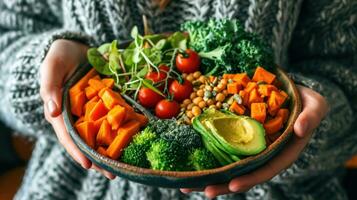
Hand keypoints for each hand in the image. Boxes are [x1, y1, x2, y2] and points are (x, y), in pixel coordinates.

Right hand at [40, 39, 115, 178]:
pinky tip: (132, 140)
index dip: (77, 152)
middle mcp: (76, 116)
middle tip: (113, 173)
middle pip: (86, 142)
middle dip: (97, 159)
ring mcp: (90, 112)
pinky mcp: (104, 105)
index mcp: (59, 113)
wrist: (76, 48)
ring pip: (100, 135)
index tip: (88, 165)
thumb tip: (51, 112)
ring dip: (110, 150)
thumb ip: (50, 88)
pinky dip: (120, 131)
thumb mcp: (52, 67)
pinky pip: (112, 120)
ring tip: (125, 165)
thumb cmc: (60, 57)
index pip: (67, 137)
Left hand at [180, 85, 328, 197]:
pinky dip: (206, 156)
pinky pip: (221, 149)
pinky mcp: (238, 137)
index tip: (233, 185)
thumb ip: (312, 116)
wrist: (289, 92)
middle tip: (202, 189)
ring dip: (209, 175)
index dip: (251, 179)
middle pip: (242, 173)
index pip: (266, 169)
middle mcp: (263, 154)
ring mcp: (249, 147)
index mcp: (282, 152)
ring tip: (186, 183)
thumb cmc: (304, 101)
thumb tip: (301, 129)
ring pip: (228, 165)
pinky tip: (188, 161)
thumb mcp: (316, 105)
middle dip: (222, 184)